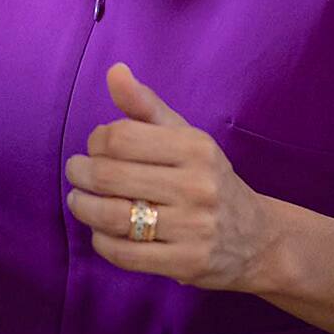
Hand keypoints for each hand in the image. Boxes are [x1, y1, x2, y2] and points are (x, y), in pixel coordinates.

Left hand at [64, 63, 280, 292]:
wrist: (258, 239)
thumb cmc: (208, 179)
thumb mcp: (185, 137)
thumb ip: (146, 105)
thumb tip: (114, 71)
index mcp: (195, 148)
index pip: (120, 137)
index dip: (96, 141)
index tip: (95, 148)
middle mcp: (197, 186)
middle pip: (109, 176)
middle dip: (80, 173)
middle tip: (76, 174)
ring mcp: (193, 228)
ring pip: (113, 216)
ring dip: (83, 207)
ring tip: (79, 201)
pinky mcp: (187, 263)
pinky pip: (125, 253)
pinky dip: (101, 241)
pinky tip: (101, 232)